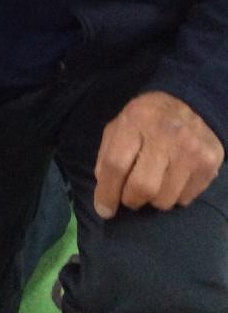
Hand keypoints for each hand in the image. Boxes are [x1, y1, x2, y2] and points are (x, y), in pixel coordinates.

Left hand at [94, 90, 223, 218]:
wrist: (190, 103)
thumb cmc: (146, 119)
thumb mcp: (120, 125)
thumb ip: (107, 154)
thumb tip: (104, 191)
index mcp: (136, 120)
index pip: (116, 164)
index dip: (107, 192)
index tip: (104, 209)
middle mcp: (165, 135)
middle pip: (142, 187)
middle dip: (130, 200)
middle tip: (128, 196)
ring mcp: (190, 150)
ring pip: (164, 199)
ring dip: (152, 199)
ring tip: (152, 183)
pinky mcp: (209, 164)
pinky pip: (185, 199)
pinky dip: (173, 196)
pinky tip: (172, 178)